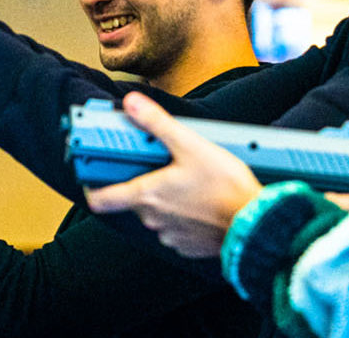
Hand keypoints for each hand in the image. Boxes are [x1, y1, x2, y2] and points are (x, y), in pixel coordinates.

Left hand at [84, 93, 262, 257]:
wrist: (256, 222)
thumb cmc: (225, 188)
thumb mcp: (190, 145)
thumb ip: (157, 123)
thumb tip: (133, 104)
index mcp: (147, 195)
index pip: (100, 198)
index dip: (92, 185)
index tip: (95, 173)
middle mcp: (153, 219)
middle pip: (135, 199)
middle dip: (146, 181)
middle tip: (165, 165)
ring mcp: (171, 235)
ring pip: (158, 214)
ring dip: (168, 199)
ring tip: (190, 182)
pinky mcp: (189, 245)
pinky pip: (178, 228)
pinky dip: (185, 216)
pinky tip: (202, 202)